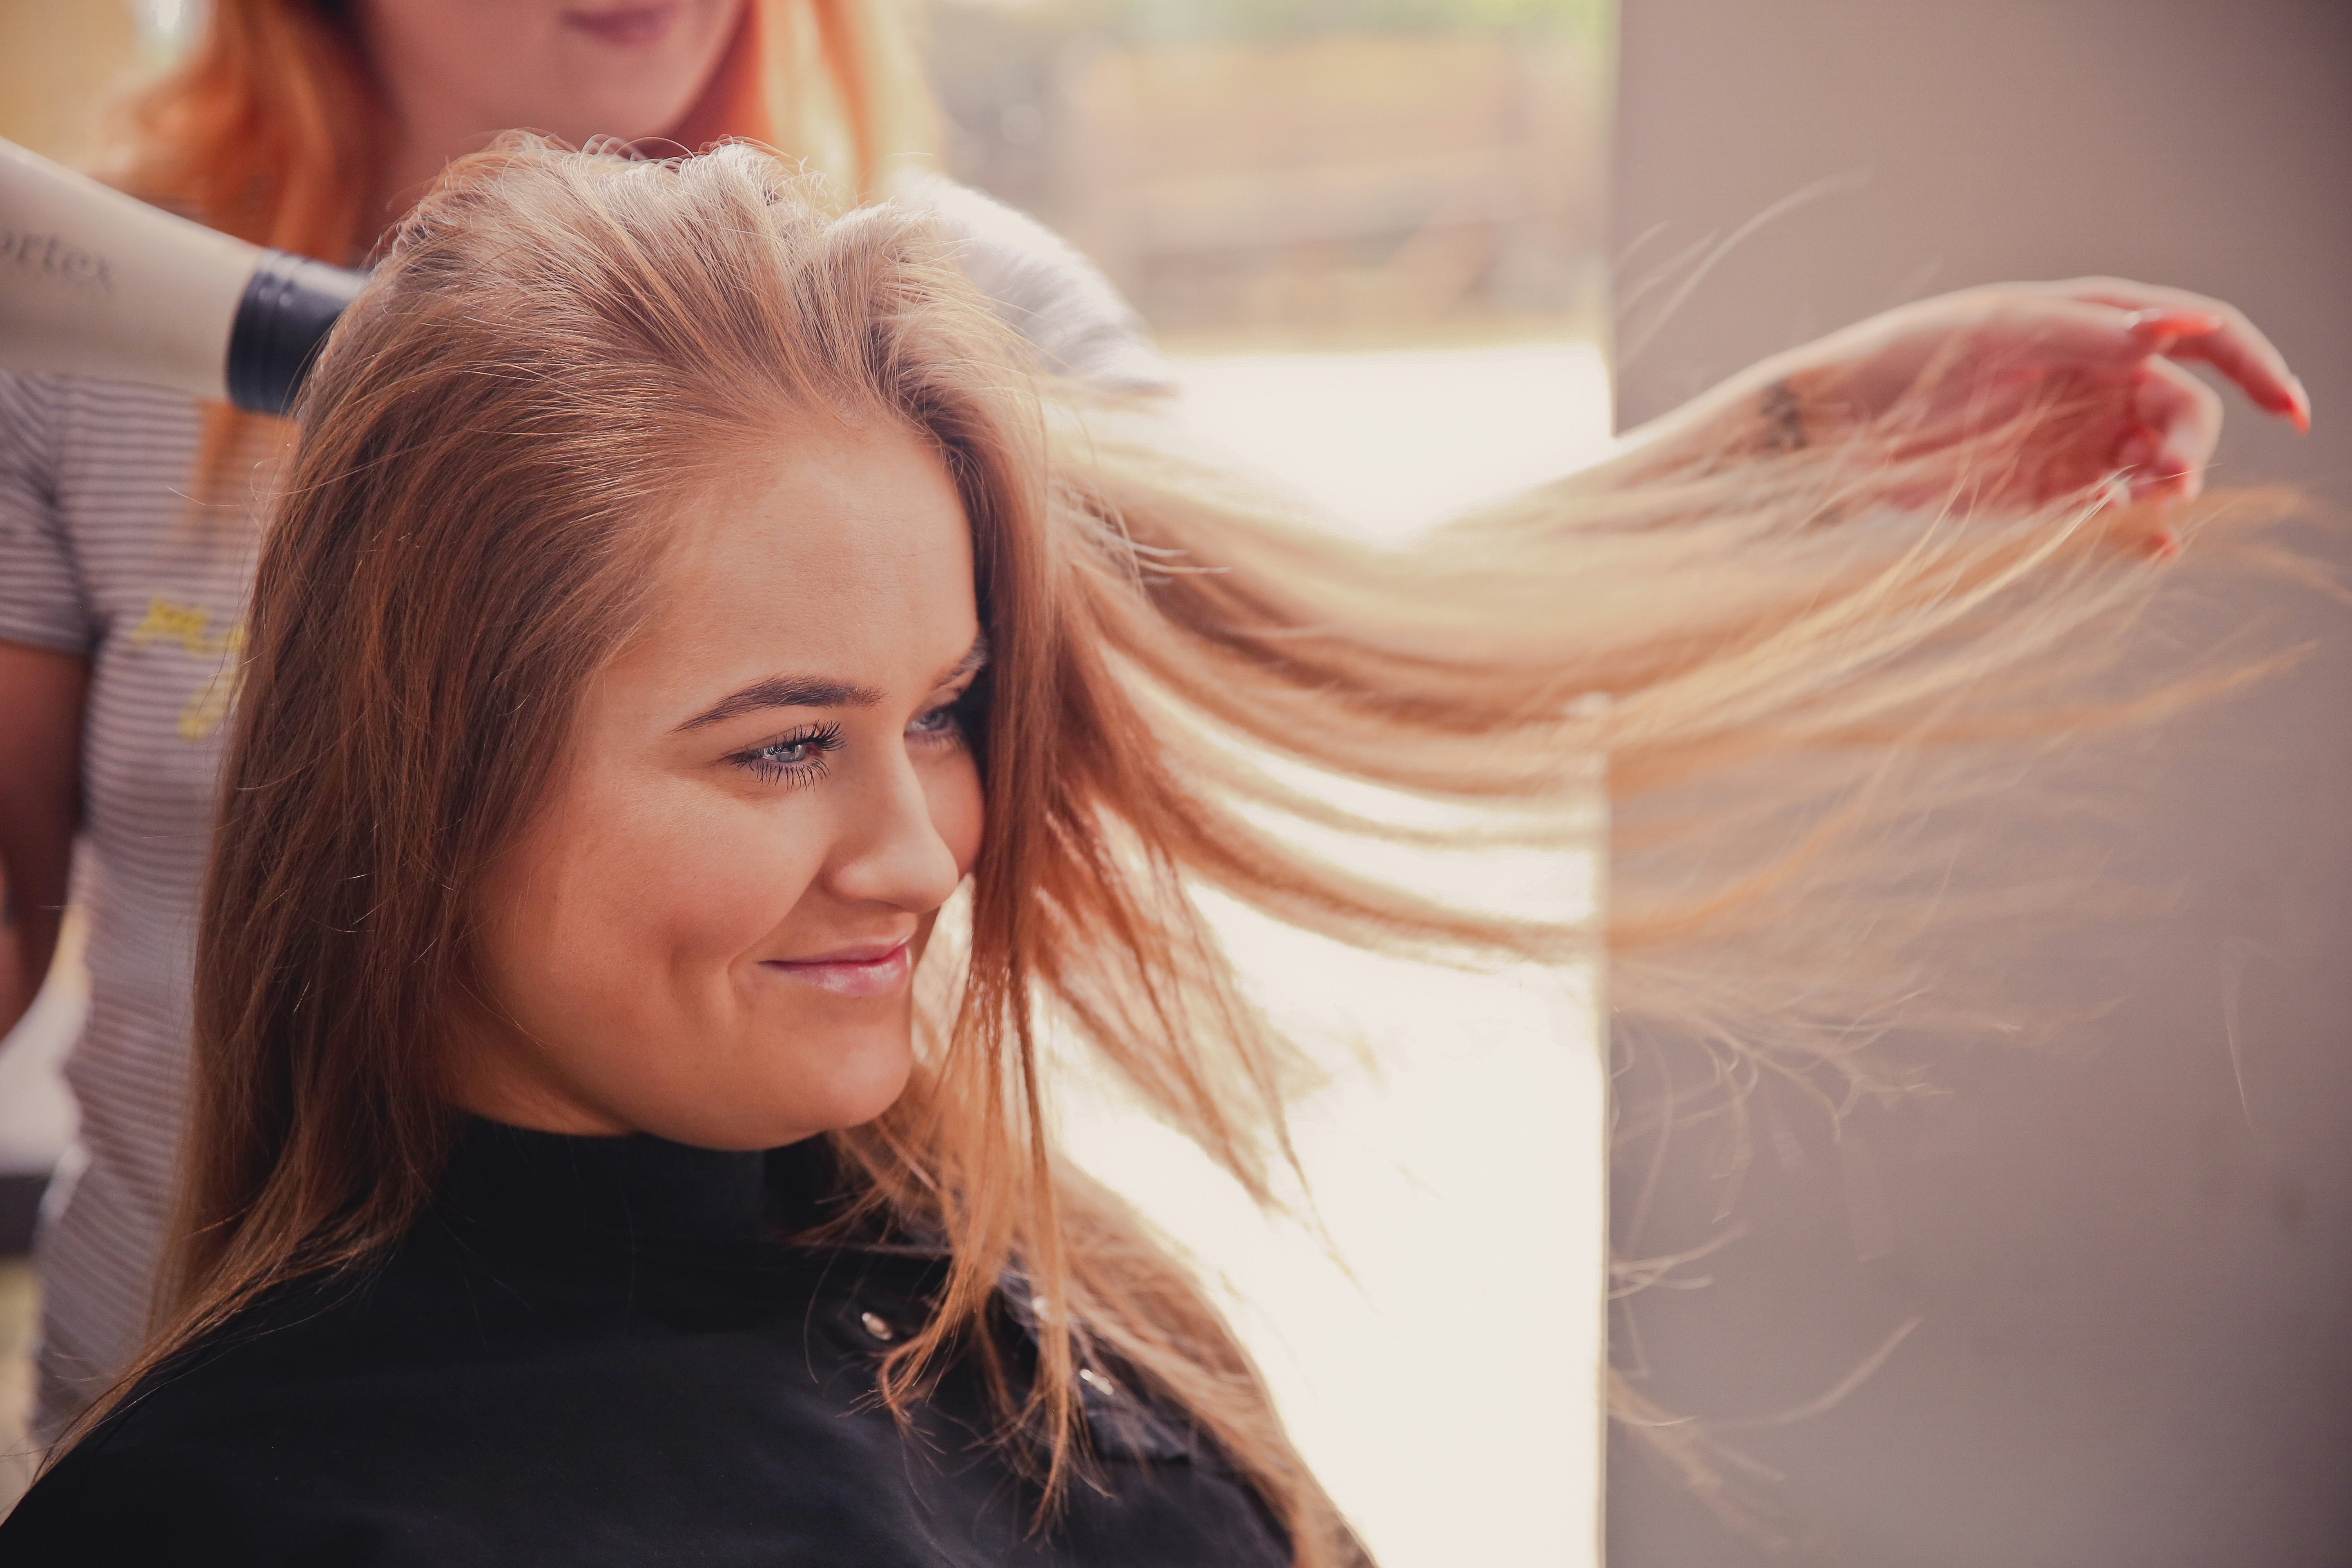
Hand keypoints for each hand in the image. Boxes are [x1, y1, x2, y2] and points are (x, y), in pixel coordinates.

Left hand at [1755, 277, 2307, 507]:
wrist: (1833, 430)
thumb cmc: (1904, 359)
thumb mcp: (1994, 330)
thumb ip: (2087, 331)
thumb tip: (2178, 325)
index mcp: (2095, 327)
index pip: (2203, 337)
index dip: (2256, 366)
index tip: (2290, 408)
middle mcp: (2097, 385)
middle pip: (2186, 413)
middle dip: (2191, 446)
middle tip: (2165, 480)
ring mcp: (2076, 444)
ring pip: (2156, 470)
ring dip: (2165, 491)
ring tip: (2135, 508)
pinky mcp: (2047, 499)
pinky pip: (2112, 519)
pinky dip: (2136, 534)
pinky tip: (2147, 546)